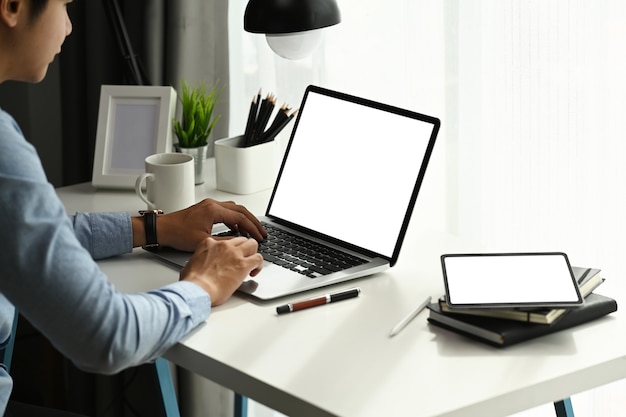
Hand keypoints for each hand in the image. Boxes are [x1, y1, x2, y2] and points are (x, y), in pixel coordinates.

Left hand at [149, 199, 267, 251]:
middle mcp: (213, 204)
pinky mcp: (206, 209)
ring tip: (252, 231)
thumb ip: (223, 242)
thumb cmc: (177, 234)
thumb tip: (238, 244)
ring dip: (244, 219)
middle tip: (262, 232)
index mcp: (214, 210)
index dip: (252, 228)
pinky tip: (236, 229)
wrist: (162, 229)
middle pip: (241, 210)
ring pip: (234, 209)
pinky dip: (235, 219)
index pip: (241, 217)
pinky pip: (226, 211)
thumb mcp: (204, 241)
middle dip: (253, 222)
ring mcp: (209, 205)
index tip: (260, 236)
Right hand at [180, 236, 263, 305]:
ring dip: (253, 254)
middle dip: (244, 249)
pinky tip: (254, 272)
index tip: (230, 258)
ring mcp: (234, 253)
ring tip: (251, 264)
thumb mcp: (190, 265)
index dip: (230, 250)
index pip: (225, 241)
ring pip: (252, 244)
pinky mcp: (243, 264)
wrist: (197, 290)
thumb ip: (198, 262)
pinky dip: (259, 265)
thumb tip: (199, 267)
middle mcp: (223, 245)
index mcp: (209, 244)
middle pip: (240, 240)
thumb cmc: (192, 282)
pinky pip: (258, 258)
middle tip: (243, 260)